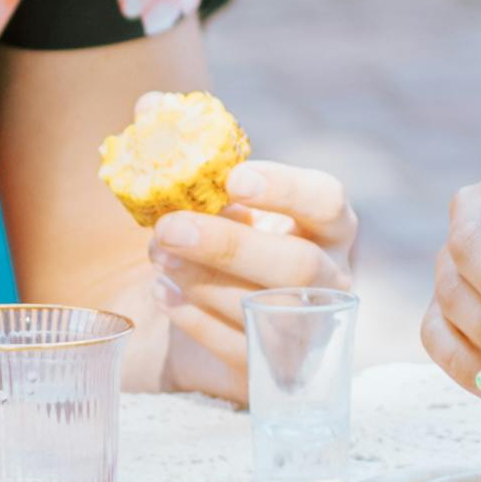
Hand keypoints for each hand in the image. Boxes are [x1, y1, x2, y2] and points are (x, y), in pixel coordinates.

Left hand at [149, 154, 355, 400]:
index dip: (285, 189)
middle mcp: (331, 280)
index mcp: (328, 226)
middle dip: (230, 245)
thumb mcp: (210, 196)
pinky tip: (164, 295)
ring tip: (157, 257)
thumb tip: (149, 107)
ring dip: (200, 280)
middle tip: (170, 227)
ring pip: (266, 310)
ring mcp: (309, 332)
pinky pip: (240, 350)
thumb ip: (184, 147)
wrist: (206, 317)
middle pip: (298, 266)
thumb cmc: (219, 242)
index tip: (232, 178)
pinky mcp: (275, 374)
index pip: (327, 202)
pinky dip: (196, 320)